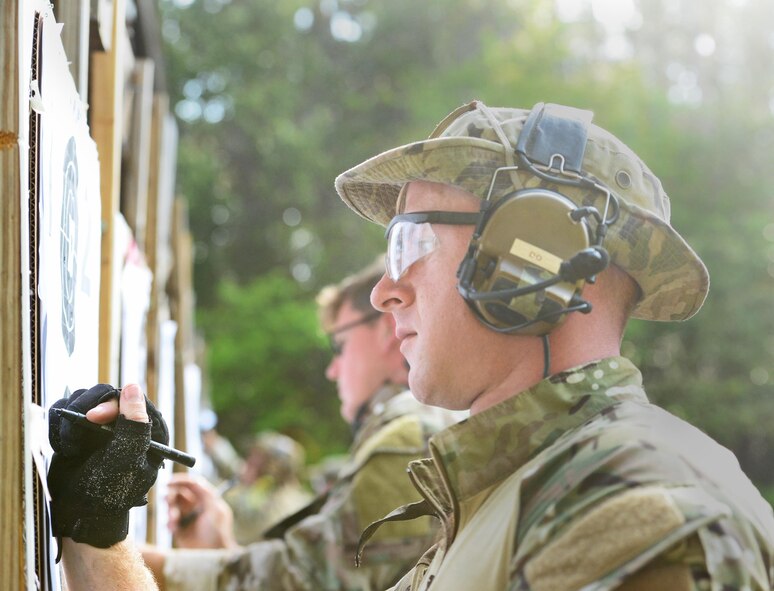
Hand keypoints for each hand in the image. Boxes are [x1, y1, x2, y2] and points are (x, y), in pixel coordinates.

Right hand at [47, 384, 168, 548]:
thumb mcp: (126, 458)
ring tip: (72, 448)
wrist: (79, 515)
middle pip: (106, 394)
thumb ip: (133, 424)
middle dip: (88, 411)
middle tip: (79, 435)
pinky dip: (61, 427)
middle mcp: (126, 425)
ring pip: (84, 400)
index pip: (133, 398)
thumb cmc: (109, 493)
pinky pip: (67, 412)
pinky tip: (64, 447)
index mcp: (148, 431)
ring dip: (72, 424)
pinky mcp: (80, 431)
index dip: (112, 403)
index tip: (95, 418)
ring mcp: (102, 427)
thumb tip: (134, 386)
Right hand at [166, 473, 237, 548]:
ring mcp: (187, 518)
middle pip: (179, 494)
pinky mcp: (180, 530)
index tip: (168, 482)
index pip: (191, 484)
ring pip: (172, 507)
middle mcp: (195, 506)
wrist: (213, 554)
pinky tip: (173, 528)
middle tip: (168, 501)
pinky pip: (169, 522)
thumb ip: (207, 493)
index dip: (180, 481)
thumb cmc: (219, 532)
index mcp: (206, 499)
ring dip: (170, 511)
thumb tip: (195, 481)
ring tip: (173, 519)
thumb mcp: (216, 509)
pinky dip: (169, 523)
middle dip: (171, 496)